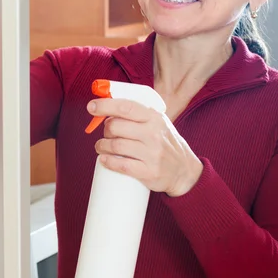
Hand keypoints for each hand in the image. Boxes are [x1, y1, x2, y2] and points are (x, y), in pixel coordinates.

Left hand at [88, 98, 203, 196]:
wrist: (185, 172)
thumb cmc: (167, 145)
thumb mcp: (159, 123)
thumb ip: (139, 115)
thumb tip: (109, 108)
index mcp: (155, 118)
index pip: (126, 106)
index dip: (105, 105)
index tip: (91, 107)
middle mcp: (154, 134)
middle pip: (116, 126)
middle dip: (105, 130)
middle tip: (105, 134)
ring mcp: (152, 154)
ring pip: (115, 146)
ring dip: (101, 146)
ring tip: (101, 147)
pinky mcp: (148, 172)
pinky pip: (121, 165)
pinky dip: (108, 162)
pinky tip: (103, 160)